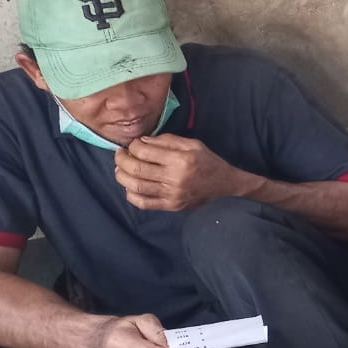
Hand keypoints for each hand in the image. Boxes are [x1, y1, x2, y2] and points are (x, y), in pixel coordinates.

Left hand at [114, 134, 250, 211]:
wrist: (226, 188)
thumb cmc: (209, 163)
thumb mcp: (194, 144)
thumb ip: (168, 140)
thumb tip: (143, 141)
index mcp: (181, 159)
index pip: (145, 151)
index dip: (133, 146)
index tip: (134, 144)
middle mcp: (174, 178)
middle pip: (136, 168)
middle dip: (122, 159)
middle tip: (120, 154)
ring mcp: (171, 194)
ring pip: (135, 186)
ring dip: (122, 176)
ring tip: (121, 169)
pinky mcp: (171, 206)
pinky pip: (143, 203)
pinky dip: (130, 195)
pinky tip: (130, 187)